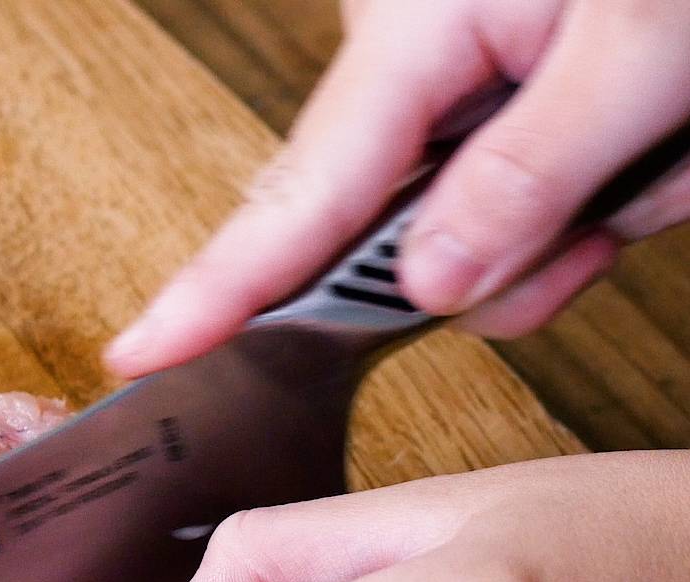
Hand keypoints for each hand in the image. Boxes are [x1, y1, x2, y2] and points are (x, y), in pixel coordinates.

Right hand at [105, 0, 689, 372]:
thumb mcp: (642, 49)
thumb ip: (528, 175)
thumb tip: (427, 282)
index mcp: (421, 31)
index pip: (295, 197)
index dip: (213, 290)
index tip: (140, 350)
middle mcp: (418, 71)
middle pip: (390, 241)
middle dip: (503, 255)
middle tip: (599, 214)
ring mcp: (456, 102)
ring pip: (466, 251)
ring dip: (563, 235)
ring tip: (646, 149)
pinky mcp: (495, 126)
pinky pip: (513, 228)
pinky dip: (586, 218)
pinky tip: (634, 158)